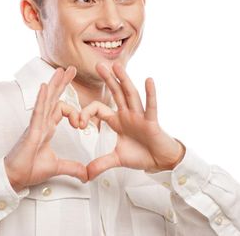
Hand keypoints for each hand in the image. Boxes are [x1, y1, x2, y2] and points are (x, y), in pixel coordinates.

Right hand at [4, 66, 87, 191]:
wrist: (15, 178)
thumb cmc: (28, 169)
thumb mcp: (57, 167)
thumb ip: (72, 168)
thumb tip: (86, 174)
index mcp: (47, 128)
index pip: (60, 109)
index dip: (74, 112)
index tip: (82, 125)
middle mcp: (41, 122)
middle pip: (53, 97)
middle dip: (62, 82)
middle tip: (71, 68)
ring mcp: (36, 124)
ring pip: (46, 99)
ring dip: (54, 84)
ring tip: (61, 70)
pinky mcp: (31, 130)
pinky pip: (37, 111)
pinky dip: (42, 98)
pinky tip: (45, 87)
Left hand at [80, 63, 185, 179]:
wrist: (161, 161)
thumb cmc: (142, 155)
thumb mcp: (117, 159)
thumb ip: (101, 164)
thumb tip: (86, 174)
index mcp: (118, 121)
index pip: (99, 109)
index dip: (87, 113)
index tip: (78, 124)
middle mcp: (128, 114)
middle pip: (116, 93)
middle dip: (107, 79)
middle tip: (98, 65)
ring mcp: (140, 116)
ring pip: (131, 95)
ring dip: (124, 80)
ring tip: (117, 66)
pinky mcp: (152, 122)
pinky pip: (151, 106)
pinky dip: (150, 94)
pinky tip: (148, 80)